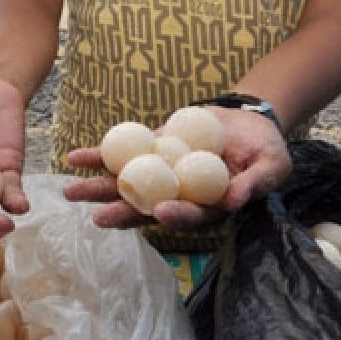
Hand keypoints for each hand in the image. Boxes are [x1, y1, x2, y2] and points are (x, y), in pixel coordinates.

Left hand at [62, 107, 291, 229]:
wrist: (249, 122)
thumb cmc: (267, 150)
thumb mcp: (271, 166)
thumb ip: (253, 184)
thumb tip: (235, 201)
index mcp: (209, 207)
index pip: (191, 215)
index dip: (176, 215)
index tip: (160, 211)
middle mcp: (180, 196)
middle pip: (148, 208)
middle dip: (122, 212)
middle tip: (97, 218)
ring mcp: (161, 175)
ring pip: (127, 185)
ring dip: (99, 188)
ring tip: (69, 191)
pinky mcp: (150, 153)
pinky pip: (122, 156)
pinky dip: (100, 156)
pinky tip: (75, 158)